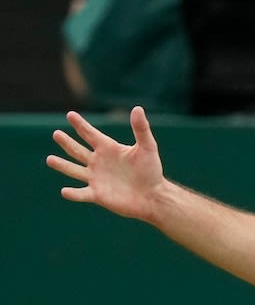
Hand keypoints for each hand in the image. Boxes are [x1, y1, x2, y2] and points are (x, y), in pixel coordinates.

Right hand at [47, 106, 165, 221]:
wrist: (154, 196)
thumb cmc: (152, 171)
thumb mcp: (147, 147)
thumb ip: (141, 129)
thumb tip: (138, 108)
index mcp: (109, 149)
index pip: (90, 134)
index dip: (81, 125)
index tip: (70, 114)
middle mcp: (99, 162)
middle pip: (78, 150)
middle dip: (67, 143)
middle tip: (56, 134)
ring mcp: (96, 178)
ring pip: (74, 170)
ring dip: (62, 165)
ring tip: (50, 159)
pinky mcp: (98, 194)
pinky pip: (81, 194)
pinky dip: (73, 193)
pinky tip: (64, 191)